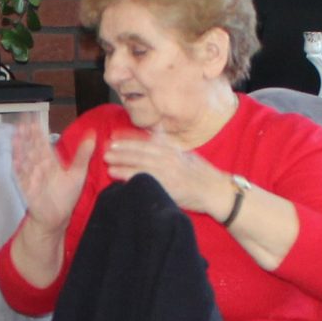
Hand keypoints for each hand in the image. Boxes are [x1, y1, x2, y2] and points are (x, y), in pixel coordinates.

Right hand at [12, 117, 94, 235]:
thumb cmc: (66, 196)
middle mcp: (39, 167)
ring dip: (20, 147)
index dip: (38, 133)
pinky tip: (15, 158)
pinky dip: (18, 167)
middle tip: (24, 121)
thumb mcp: (78, 173)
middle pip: (32, 148)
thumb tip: (93, 134)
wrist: (57, 217)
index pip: (43, 144)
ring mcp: (32, 177)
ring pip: (25, 159)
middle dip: (27, 135)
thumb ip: (83, 154)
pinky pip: (22, 177)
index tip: (34, 120)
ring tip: (17, 134)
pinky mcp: (27, 188)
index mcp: (50, 162)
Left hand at [101, 127, 233, 213]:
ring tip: (108, 164)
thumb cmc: (201, 173)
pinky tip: (120, 179)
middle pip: (141, 153)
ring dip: (123, 165)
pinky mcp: (169, 187)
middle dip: (121, 151)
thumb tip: (155, 129)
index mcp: (172, 149)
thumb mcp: (185, 153)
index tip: (113, 138)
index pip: (146, 142)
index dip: (128, 140)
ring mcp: (169, 173)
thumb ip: (168, 143)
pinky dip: (132, 179)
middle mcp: (169, 158)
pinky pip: (147, 181)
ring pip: (141, 166)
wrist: (215, 190)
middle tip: (106, 150)